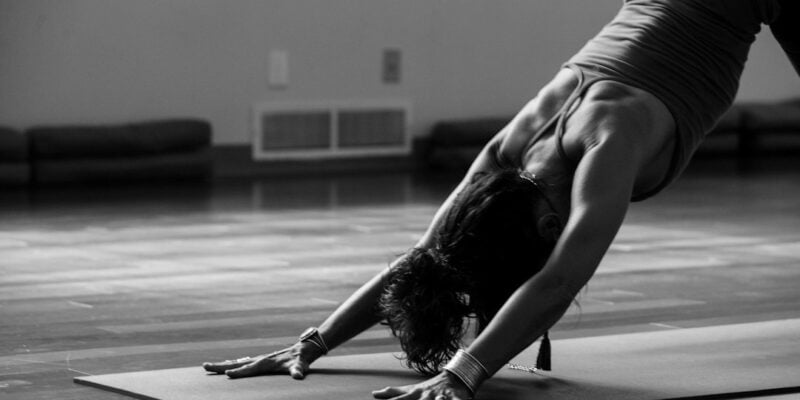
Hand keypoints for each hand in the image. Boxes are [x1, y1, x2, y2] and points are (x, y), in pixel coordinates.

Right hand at [202, 342, 320, 379]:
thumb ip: (298, 370)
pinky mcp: (261, 361)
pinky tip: (227, 367)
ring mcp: (260, 359)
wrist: (304, 349)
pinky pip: (243, 363)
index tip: (227, 374)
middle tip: (205, 366)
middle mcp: (260, 360)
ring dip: (223, 365)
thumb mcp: (300, 366)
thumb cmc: (301, 359)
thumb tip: (298, 375)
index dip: (239, 372)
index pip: (250, 369)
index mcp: (266, 363)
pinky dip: (232, 365)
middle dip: (221, 366)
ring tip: (208, 366)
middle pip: (237, 364)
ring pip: (238, 363)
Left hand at [372, 371, 471, 399]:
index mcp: (415, 394)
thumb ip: (393, 392)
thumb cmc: (428, 388)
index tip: (378, 398)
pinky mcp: (455, 397)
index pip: (401, 399)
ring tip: (438, 399)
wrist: (453, 378)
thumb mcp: (411, 390)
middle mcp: (427, 395)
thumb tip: (374, 393)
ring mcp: (441, 395)